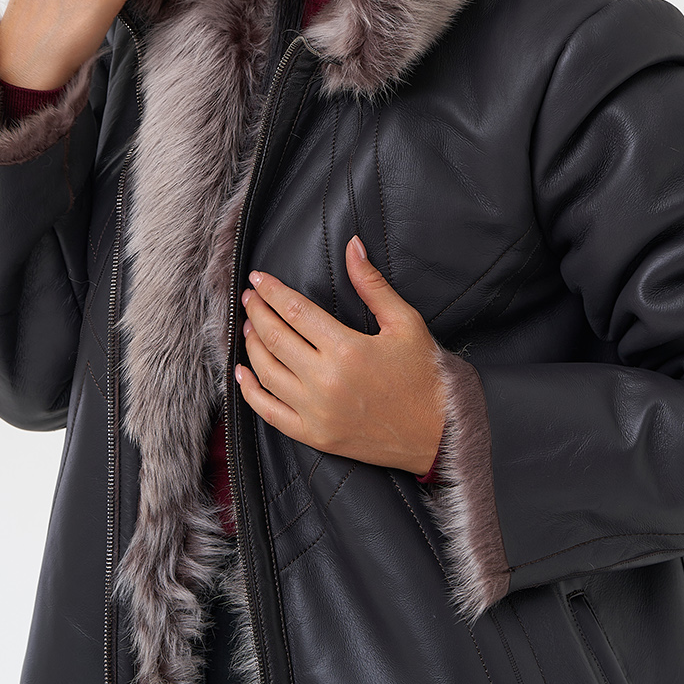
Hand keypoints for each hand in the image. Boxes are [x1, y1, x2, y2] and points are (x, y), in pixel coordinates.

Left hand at [236, 236, 445, 474]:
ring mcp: (317, 413)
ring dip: (252, 345)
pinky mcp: (316, 436)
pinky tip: (243, 373)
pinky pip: (270, 413)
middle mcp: (326, 382)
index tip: (258, 279)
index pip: (295, 311)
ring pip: (267, 372)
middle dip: (256, 312)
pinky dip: (250, 392)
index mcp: (347, 350)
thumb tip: (352, 246)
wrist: (440, 433)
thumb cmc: (425, 375)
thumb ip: (372, 284)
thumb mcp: (405, 322)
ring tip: (248, 326)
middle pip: (275, 338)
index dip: (272, 291)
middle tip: (249, 297)